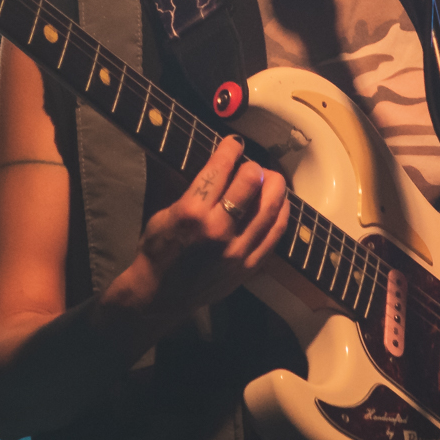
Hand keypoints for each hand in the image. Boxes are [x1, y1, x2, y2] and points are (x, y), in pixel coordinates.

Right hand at [108, 135, 290, 327]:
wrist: (160, 296)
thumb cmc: (158, 250)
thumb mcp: (163, 213)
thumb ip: (190, 189)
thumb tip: (215, 162)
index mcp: (191, 212)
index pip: (220, 169)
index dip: (231, 149)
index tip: (234, 144)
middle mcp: (217, 230)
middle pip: (251, 183)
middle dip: (255, 166)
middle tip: (253, 165)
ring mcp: (237, 250)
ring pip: (270, 208)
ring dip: (275, 186)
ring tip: (271, 179)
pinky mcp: (249, 266)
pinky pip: (275, 234)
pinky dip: (281, 213)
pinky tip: (279, 203)